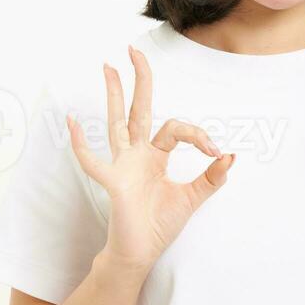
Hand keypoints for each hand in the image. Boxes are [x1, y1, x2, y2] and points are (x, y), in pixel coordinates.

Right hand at [66, 44, 235, 269]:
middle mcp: (136, 154)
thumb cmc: (159, 226)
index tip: (215, 151)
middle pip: (138, 109)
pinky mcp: (113, 182)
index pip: (175, 129)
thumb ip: (211, 179)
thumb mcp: (192, 199)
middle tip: (134, 51)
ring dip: (112, 94)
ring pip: (116, 122)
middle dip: (139, 81)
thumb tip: (231, 157)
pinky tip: (73, 122)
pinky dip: (81, 144)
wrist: (140, 253)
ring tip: (108, 66)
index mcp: (155, 156)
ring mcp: (122, 165)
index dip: (197, 135)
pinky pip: (94, 161)